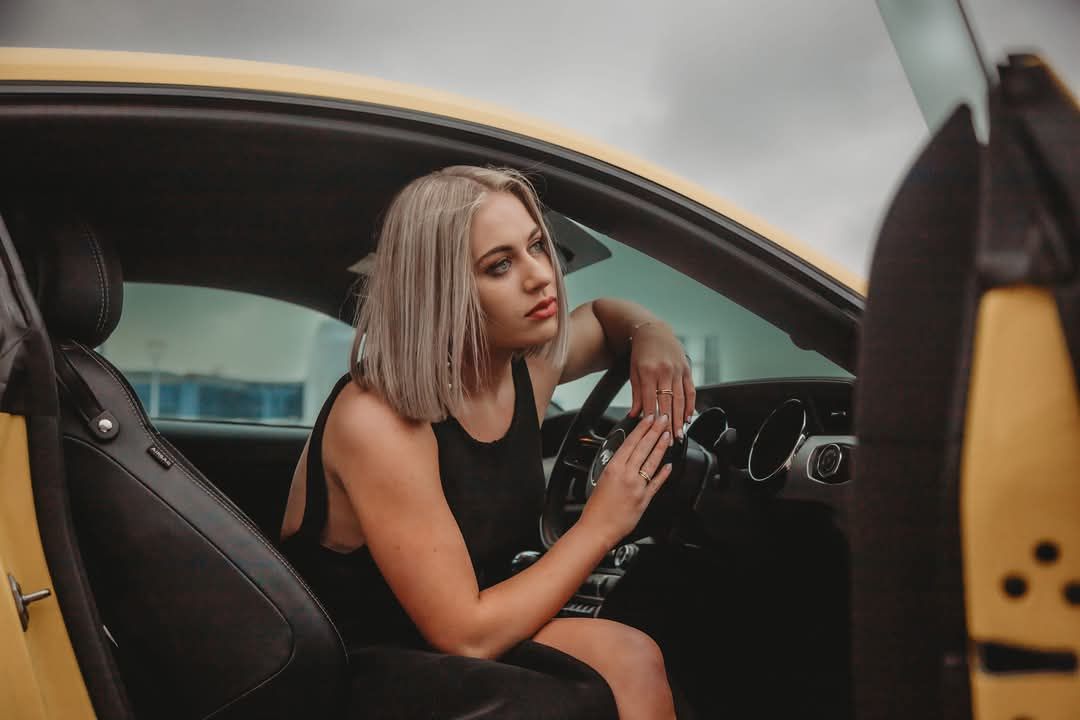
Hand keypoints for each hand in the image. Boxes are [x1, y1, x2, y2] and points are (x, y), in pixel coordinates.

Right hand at [579, 414, 672, 545]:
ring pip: (652, 461)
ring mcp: (638, 486)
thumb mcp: (600, 479)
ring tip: (668, 436)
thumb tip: (624, 457)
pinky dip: (663, 473)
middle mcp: (627, 475)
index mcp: (614, 468)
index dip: (642, 429)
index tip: (648, 419)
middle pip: (644, 448)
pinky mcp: (645, 499)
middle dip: (655, 431)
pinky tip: (669, 465)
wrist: (597, 528)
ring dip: (661, 447)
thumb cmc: (596, 508)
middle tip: (663, 419)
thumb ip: (614, 468)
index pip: (631, 442)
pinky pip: (656, 483)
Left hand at [627, 323, 695, 437]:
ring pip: (681, 398)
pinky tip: (689, 416)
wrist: (653, 331)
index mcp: (648, 372)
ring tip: (680, 432)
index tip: (653, 431)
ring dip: (681, 418)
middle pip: (668, 402)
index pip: (650, 400)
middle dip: (670, 422)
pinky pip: (690, 390)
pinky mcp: (687, 369)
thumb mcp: (633, 372)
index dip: (652, 417)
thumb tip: (635, 414)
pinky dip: (690, 404)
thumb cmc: (641, 352)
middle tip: (671, 439)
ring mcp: (677, 370)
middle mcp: (664, 371)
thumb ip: (636, 394)